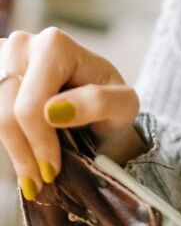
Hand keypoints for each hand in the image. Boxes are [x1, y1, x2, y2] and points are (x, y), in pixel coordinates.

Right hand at [0, 28, 143, 201]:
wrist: (96, 103)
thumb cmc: (111, 104)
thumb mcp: (123, 105)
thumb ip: (98, 102)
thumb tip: (54, 110)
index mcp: (54, 46)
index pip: (31, 105)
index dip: (39, 143)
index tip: (52, 170)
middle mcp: (22, 46)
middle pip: (7, 113)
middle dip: (24, 152)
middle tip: (42, 180)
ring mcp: (2, 60)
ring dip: (13, 150)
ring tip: (33, 173)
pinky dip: (5, 139)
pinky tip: (23, 153)